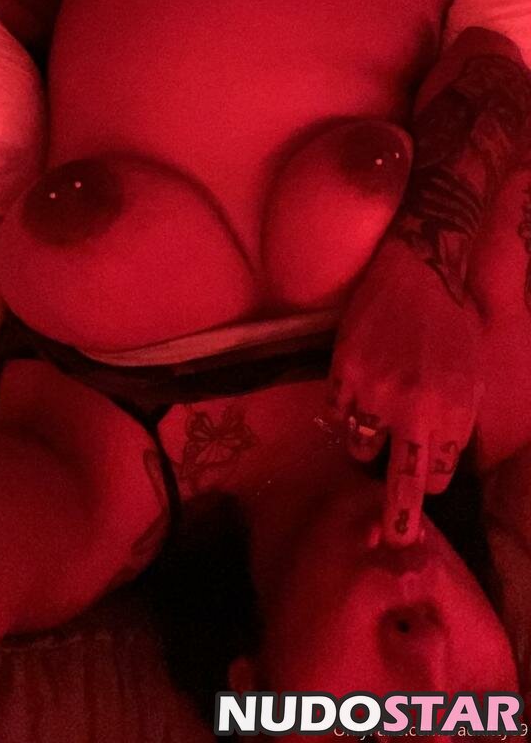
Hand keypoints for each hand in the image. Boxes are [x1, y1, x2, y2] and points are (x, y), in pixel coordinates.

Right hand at [328, 238, 485, 545]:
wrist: (421, 272)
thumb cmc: (452, 326)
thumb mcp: (472, 380)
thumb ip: (455, 423)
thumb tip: (436, 464)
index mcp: (452, 414)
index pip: (436, 477)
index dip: (428, 478)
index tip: (420, 478)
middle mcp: (414, 411)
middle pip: (401, 484)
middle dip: (398, 519)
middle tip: (393, 539)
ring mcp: (375, 393)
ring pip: (361, 448)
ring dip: (367, 441)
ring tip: (374, 416)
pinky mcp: (344, 373)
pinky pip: (338, 415)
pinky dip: (345, 411)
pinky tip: (356, 391)